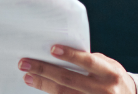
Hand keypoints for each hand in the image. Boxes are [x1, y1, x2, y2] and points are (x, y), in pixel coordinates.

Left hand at [19, 45, 136, 93]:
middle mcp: (104, 89)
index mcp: (110, 73)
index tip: (52, 49)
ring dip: (43, 84)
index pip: (88, 62)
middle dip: (44, 70)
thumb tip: (60, 53)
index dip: (70, 55)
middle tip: (25, 63)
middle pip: (69, 79)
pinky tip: (41, 89)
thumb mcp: (108, 66)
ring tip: (28, 77)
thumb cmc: (113, 78)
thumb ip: (91, 61)